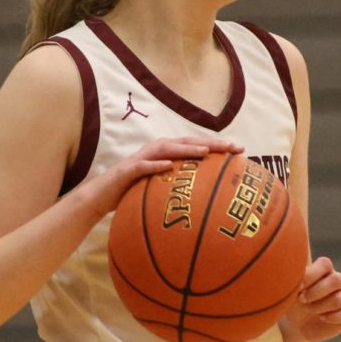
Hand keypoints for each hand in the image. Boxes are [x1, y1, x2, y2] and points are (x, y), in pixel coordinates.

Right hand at [78, 136, 242, 217]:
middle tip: (233, 147)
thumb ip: (180, 188)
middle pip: (186, 142)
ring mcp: (141, 159)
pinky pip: (143, 167)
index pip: (196, 146)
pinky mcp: (127, 170)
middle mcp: (155, 151)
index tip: (240, 150)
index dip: (218, 145)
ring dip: (187, 149)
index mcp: (166, 153)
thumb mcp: (161, 190)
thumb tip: (209, 199)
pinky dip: (155, 165)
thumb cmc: (134, 194)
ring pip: (167, 149)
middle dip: (211, 142)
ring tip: (206, 151)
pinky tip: (170, 166)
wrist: (100, 198)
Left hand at [280, 256, 340, 341]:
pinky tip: (323, 318)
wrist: (296, 326)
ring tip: (309, 310)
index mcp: (324, 270)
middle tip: (302, 300)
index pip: (326, 264)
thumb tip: (285, 261)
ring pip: (340, 298)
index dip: (312, 275)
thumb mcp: (289, 289)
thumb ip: (292, 275)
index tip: (298, 287)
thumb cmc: (292, 303)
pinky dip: (334, 317)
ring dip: (320, 307)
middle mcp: (338, 281)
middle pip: (337, 280)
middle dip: (316, 292)